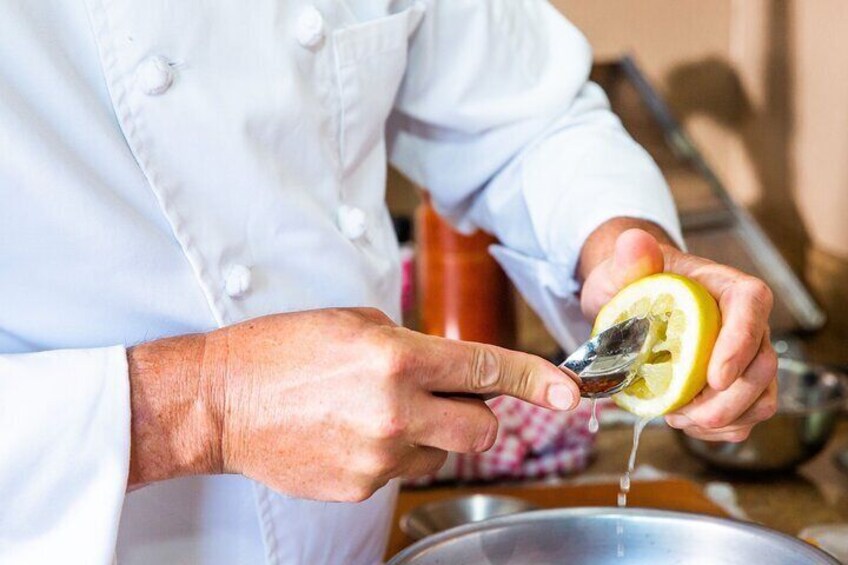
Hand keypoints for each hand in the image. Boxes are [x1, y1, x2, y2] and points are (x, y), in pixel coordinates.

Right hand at [127, 308, 578, 499]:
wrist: (221, 401)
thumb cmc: (281, 351)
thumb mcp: (355, 324)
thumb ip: (415, 346)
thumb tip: (457, 366)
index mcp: (396, 358)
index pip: (486, 368)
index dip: (535, 380)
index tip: (569, 393)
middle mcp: (395, 410)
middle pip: (482, 427)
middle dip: (476, 412)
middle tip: (443, 396)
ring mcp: (378, 455)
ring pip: (444, 452)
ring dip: (430, 433)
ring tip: (377, 412)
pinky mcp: (361, 485)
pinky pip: (403, 470)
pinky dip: (393, 453)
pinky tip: (352, 433)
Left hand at [579, 221, 777, 441]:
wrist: (630, 302)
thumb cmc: (631, 283)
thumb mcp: (620, 270)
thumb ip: (629, 259)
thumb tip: (634, 241)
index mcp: (722, 285)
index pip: (751, 303)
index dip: (741, 342)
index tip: (715, 376)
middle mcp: (744, 321)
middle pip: (763, 362)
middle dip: (729, 400)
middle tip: (682, 414)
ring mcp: (744, 354)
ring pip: (762, 395)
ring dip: (725, 419)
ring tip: (678, 419)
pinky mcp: (735, 383)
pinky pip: (747, 414)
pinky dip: (721, 428)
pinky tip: (685, 422)